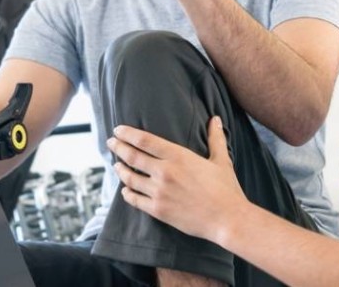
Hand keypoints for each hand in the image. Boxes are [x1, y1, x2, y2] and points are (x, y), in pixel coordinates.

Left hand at [107, 118, 248, 240]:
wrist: (227, 219)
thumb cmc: (226, 189)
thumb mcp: (221, 160)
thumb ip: (215, 138)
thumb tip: (216, 119)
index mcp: (178, 156)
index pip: (144, 140)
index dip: (127, 134)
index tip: (118, 130)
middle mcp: (164, 172)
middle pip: (132, 156)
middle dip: (118, 147)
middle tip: (111, 143)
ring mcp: (159, 192)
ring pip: (129, 178)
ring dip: (120, 170)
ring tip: (116, 165)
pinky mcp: (158, 210)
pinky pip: (134, 199)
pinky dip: (126, 193)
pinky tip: (125, 190)